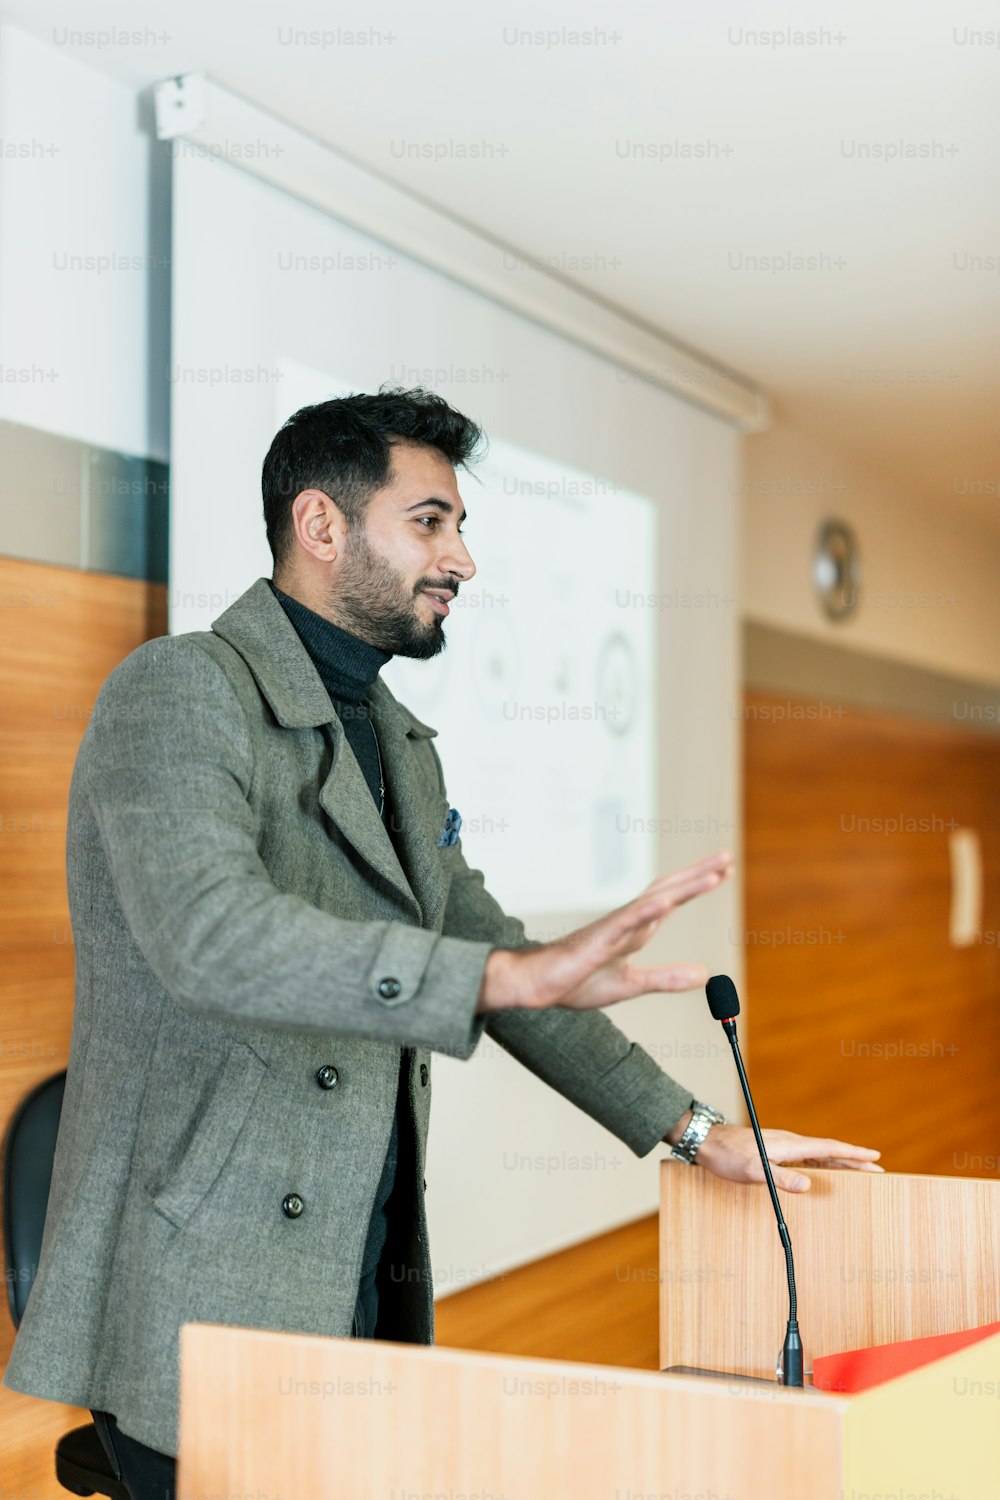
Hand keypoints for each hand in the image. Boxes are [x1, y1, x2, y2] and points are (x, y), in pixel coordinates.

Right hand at [476, 849, 733, 1014]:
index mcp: (636, 930)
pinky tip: (667, 903)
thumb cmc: (576, 980)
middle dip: (699, 874)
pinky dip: (647, 911)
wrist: (535, 985)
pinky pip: (625, 922)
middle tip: (727, 856)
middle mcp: (628, 921)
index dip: (697, 885)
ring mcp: (613, 927)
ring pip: (655, 901)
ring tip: (713, 873)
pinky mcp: (597, 939)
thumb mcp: (631, 984)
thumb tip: (704, 974)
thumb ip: (667, 978)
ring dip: (685, 887)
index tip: (723, 871)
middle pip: (669, 891)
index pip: (672, 901)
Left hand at [676, 1121, 883, 1192]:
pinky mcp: (776, 1151)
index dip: (853, 1153)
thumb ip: (781, 1179)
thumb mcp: (754, 1171)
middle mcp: (790, 1143)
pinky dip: (823, 1163)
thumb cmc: (728, 1156)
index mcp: (790, 1145)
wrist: (708, 1142)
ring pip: (819, 1153)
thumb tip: (809, 1186)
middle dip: (854, 1159)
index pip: (829, 1147)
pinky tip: (824, 1171)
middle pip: (829, 1150)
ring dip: (840, 1161)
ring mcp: (783, 1146)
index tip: (875, 1157)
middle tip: (877, 1168)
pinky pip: (807, 1157)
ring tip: (858, 1170)